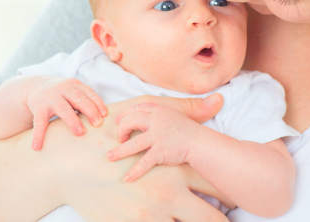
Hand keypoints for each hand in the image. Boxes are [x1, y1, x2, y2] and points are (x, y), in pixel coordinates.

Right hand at [0, 95, 229, 221]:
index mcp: (173, 168)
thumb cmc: (106, 134)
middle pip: (210, 218)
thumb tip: (219, 101)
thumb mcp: (145, 115)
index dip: (234, 194)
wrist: (65, 162)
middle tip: (234, 221)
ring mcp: (149, 215)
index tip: (244, 200)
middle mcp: (167, 195)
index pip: (215, 185)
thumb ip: (185, 111)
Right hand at [26, 76, 107, 149]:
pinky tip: (37, 146)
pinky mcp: (38, 108)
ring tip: (81, 132)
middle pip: (78, 99)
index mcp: (74, 84)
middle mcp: (63, 89)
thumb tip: (104, 118)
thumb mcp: (74, 91)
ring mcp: (50, 98)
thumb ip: (86, 100)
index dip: (97, 103)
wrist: (36, 86)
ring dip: (72, 120)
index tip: (104, 115)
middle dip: (89, 110)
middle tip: (98, 124)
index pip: (89, 93)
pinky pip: (39, 122)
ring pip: (63, 109)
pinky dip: (38, 135)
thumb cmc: (62, 93)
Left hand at [106, 102, 202, 181]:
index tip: (118, 122)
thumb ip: (156, 116)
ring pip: (133, 144)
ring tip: (110, 157)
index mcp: (158, 110)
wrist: (200, 143)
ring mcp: (158, 136)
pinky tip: (127, 177)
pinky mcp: (160, 151)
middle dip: (121, 130)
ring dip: (119, 151)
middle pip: (130, 122)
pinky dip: (135, 171)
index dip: (124, 115)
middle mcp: (156, 121)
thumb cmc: (186, 130)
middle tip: (120, 139)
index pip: (135, 108)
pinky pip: (144, 162)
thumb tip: (141, 118)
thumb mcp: (172, 116)